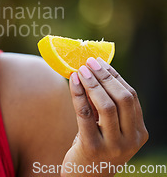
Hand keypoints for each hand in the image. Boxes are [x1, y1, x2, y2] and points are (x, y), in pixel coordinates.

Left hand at [62, 57, 147, 176]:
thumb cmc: (95, 147)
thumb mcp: (107, 128)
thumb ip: (106, 106)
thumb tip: (94, 71)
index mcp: (139, 133)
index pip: (131, 97)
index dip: (115, 77)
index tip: (100, 62)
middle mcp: (130, 140)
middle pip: (122, 99)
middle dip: (105, 77)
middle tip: (89, 62)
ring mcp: (113, 145)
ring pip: (106, 106)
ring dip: (92, 84)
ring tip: (79, 70)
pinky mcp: (92, 148)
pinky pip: (84, 115)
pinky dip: (78, 95)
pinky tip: (72, 82)